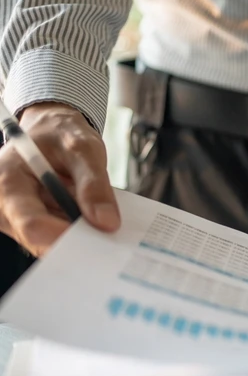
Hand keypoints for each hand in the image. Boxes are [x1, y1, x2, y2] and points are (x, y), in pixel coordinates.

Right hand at [0, 102, 119, 255]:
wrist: (52, 132)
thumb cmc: (60, 135)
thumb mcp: (82, 148)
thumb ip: (94, 183)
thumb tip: (106, 221)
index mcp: (7, 181)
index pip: (30, 222)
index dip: (63, 236)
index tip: (96, 237)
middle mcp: (6, 206)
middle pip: (40, 240)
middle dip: (76, 241)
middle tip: (109, 237)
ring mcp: (19, 219)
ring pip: (52, 243)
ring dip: (80, 237)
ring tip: (103, 222)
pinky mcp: (36, 226)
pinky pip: (60, 238)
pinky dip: (81, 233)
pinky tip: (96, 223)